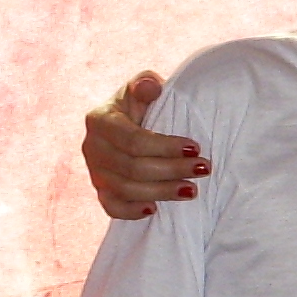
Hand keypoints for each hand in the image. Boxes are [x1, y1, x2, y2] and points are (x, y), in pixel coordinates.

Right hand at [84, 72, 204, 217]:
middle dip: (172, 170)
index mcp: (100, 120)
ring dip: (162, 192)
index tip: (195, 147)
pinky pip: (111, 207)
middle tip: (204, 168)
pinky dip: (131, 211)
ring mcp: (95, 172)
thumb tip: (151, 87)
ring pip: (126, 189)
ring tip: (192, 189)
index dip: (165, 146)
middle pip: (132, 167)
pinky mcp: (101, 191)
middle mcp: (92, 147)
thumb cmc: (142, 105)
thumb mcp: (143, 89)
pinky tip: (155, 209)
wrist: (130, 125)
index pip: (133, 140)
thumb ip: (145, 84)